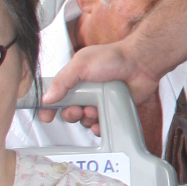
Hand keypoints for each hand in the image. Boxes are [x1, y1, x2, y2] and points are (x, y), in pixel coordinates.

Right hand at [42, 37, 158, 130]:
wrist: (140, 64)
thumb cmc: (113, 58)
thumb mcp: (81, 64)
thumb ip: (62, 81)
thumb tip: (47, 98)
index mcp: (75, 80)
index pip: (56, 96)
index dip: (49, 107)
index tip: (46, 116)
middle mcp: (86, 92)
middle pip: (69, 112)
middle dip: (70, 114)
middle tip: (77, 109)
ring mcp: (99, 102)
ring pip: (84, 121)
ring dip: (86, 119)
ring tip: (95, 109)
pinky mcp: (112, 110)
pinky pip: (100, 126)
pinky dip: (98, 127)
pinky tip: (101, 122)